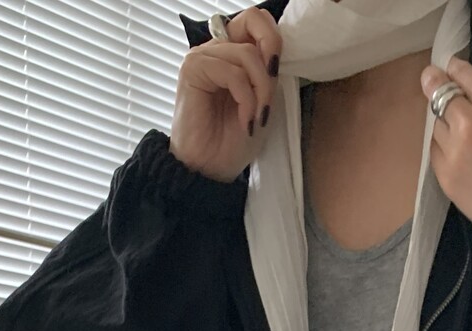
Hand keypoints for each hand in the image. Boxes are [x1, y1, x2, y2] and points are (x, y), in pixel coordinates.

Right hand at [169, 9, 281, 183]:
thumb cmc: (234, 140)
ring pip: (247, 54)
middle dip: (270, 66)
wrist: (210, 169)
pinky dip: (246, 99)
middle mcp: (217, 49)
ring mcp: (204, 56)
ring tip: (256, 118)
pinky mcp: (193, 69)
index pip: (256, 20)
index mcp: (234, 52)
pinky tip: (245, 120)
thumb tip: (277, 52)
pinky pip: (232, 73)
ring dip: (260, 91)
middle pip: (254, 24)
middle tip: (268, 101)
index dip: (273, 37)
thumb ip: (268, 73)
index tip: (277, 70)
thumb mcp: (263, 102)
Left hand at [420, 57, 471, 226]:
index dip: (453, 70)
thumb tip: (465, 88)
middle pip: (440, 93)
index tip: (449, 70)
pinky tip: (459, 156)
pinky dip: (443, 149)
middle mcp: (470, 121)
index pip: (461, 73)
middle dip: (435, 86)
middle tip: (431, 82)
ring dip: (444, 124)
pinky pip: (435, 150)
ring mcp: (454, 148)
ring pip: (436, 124)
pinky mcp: (444, 172)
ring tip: (461, 137)